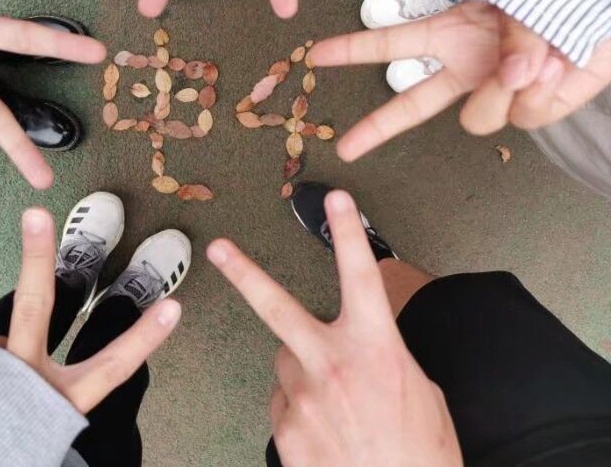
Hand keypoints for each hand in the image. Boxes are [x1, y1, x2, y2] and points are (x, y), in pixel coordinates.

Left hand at [0, 208, 180, 413]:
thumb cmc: (15, 441)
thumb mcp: (51, 421)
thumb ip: (54, 386)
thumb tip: (31, 343)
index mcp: (61, 401)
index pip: (113, 366)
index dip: (144, 337)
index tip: (173, 307)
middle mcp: (23, 379)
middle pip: (34, 309)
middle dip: (35, 258)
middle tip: (35, 215)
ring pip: (1, 338)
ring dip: (6, 350)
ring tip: (0, 380)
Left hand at [207, 191, 460, 466]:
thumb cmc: (421, 451)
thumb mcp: (418, 389)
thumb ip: (379, 355)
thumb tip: (353, 347)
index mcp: (375, 348)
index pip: (360, 277)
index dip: (347, 233)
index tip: (336, 198)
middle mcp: (331, 365)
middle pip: (276, 306)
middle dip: (244, 273)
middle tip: (218, 248)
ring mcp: (301, 399)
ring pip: (286, 362)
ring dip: (302, 370)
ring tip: (335, 402)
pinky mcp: (284, 431)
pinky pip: (284, 403)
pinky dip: (300, 408)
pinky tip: (326, 431)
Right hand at [309, 0, 610, 160]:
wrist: (590, 17)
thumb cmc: (547, 1)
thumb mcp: (525, 2)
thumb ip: (516, 35)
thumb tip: (511, 72)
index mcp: (449, 38)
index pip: (392, 43)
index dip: (353, 49)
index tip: (317, 54)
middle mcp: (463, 72)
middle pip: (412, 106)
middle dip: (375, 127)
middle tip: (347, 148)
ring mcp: (492, 95)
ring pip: (479, 120)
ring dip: (507, 91)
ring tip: (537, 59)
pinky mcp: (525, 112)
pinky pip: (523, 117)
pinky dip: (543, 94)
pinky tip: (554, 72)